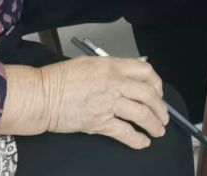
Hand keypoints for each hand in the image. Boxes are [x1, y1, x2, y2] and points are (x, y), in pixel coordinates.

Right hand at [38, 56, 168, 148]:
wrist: (42, 96)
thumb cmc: (62, 78)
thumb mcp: (91, 62)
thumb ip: (115, 65)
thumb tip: (138, 66)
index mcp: (113, 66)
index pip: (146, 72)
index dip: (157, 83)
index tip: (158, 92)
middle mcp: (114, 83)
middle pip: (148, 94)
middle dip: (160, 108)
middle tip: (164, 117)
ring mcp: (108, 103)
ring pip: (141, 114)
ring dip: (154, 124)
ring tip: (159, 131)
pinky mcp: (99, 123)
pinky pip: (125, 132)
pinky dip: (137, 139)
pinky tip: (143, 143)